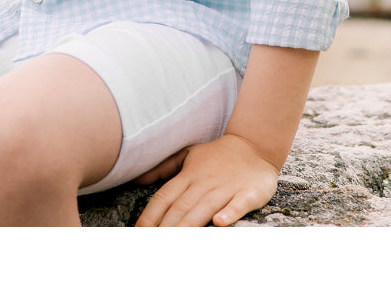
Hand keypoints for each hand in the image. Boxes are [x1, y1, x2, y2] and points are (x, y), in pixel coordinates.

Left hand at [133, 133, 279, 226]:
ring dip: (190, 224)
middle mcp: (204, 182)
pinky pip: (238, 204)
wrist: (254, 145)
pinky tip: (219, 223)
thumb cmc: (216, 156)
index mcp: (188, 175)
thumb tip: (137, 179)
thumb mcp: (188, 155)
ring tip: (176, 240)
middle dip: (165, 228)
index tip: (138, 233)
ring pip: (205, 207)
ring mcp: (226, 187)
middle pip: (181, 207)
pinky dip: (229, 212)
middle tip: (153, 245)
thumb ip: (163, 168)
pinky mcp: (248, 192)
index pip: (165, 197)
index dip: (150, 216)